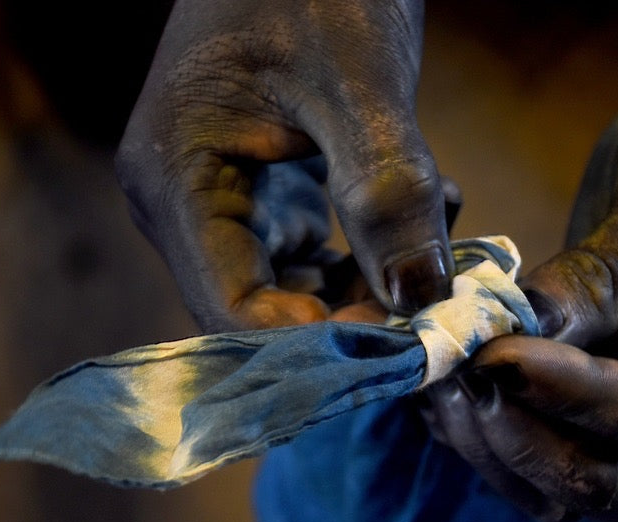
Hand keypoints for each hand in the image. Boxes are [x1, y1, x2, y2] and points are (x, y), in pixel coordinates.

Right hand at [116, 0, 450, 332]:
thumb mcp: (356, 81)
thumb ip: (386, 188)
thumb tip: (421, 297)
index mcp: (176, 179)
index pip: (232, 309)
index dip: (314, 345)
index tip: (404, 343)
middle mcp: (184, 203)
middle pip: (261, 308)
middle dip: (352, 316)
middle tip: (437, 305)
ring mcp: (219, 198)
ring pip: (292, 288)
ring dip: (370, 285)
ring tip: (441, 245)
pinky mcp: (260, 190)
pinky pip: (309, 253)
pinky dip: (369, 251)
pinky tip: (428, 213)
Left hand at [425, 65, 617, 521]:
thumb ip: (591, 285)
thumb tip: (500, 345)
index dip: (568, 396)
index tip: (492, 355)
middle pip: (614, 482)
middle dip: (528, 442)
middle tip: (459, 377)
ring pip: (569, 482)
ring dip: (500, 444)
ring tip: (442, 378)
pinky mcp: (608, 396)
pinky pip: (548, 442)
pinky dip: (495, 424)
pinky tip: (449, 379)